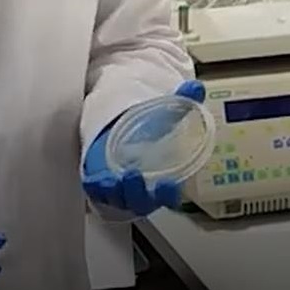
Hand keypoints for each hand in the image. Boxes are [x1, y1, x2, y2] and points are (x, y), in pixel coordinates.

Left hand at [82, 80, 204, 215]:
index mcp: (163, 182)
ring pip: (119, 199)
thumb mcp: (168, 115)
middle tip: (134, 176)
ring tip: (113, 178)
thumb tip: (194, 87)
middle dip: (139, 194)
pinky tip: (95, 180)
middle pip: (142, 202)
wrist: (126, 132)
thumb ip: (183, 102)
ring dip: (116, 192)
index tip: (168, 185)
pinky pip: (97, 192)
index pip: (170, 197)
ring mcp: (120, 190)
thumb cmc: (152, 131)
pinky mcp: (100, 185)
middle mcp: (143, 191)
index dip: (169, 195)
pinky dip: (96, 188)